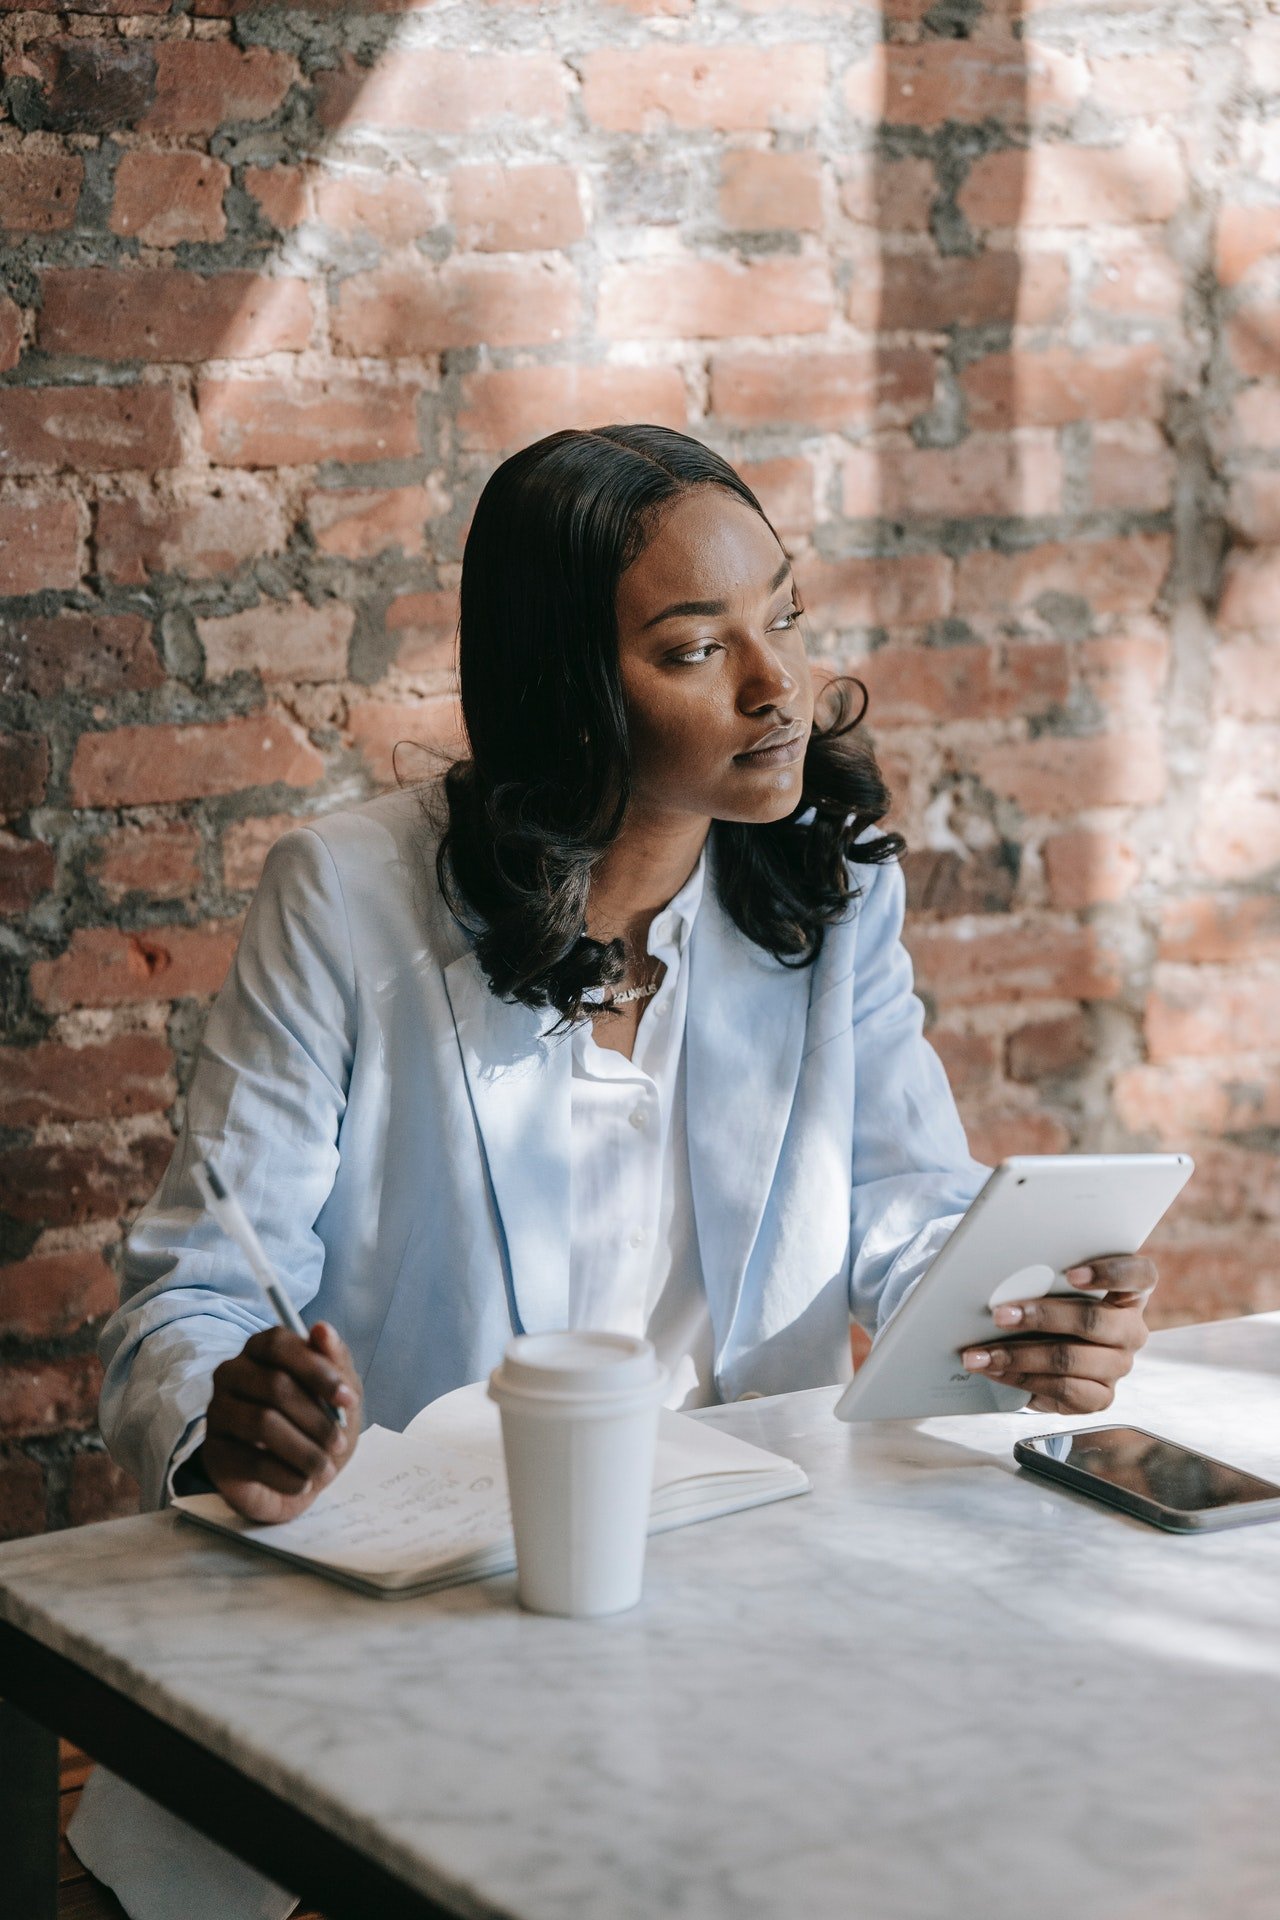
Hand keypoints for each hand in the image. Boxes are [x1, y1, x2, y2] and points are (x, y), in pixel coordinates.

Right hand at [202, 1322, 363, 1523]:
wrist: (296, 1479)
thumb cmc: (317, 1426)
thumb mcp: (338, 1395)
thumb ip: (334, 1361)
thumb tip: (321, 1328)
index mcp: (260, 1349)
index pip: (280, 1344)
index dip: (318, 1370)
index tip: (348, 1400)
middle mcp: (231, 1373)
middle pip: (275, 1386)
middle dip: (317, 1419)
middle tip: (340, 1443)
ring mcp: (217, 1412)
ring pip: (262, 1424)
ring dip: (304, 1451)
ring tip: (325, 1469)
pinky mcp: (213, 1452)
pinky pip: (251, 1461)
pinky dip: (287, 1476)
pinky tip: (302, 1483)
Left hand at [960, 1255, 1155, 1414]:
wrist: (1052, 1347)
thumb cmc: (1052, 1303)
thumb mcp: (1055, 1286)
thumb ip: (1047, 1278)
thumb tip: (1002, 1278)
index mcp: (1131, 1292)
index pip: (1138, 1275)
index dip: (1109, 1273)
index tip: (1071, 1274)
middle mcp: (1131, 1330)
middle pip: (1092, 1321)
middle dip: (1040, 1317)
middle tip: (999, 1315)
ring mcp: (1119, 1366)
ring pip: (1069, 1359)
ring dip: (1018, 1356)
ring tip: (980, 1354)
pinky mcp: (1102, 1397)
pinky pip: (1062, 1390)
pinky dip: (1021, 1379)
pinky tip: (995, 1372)